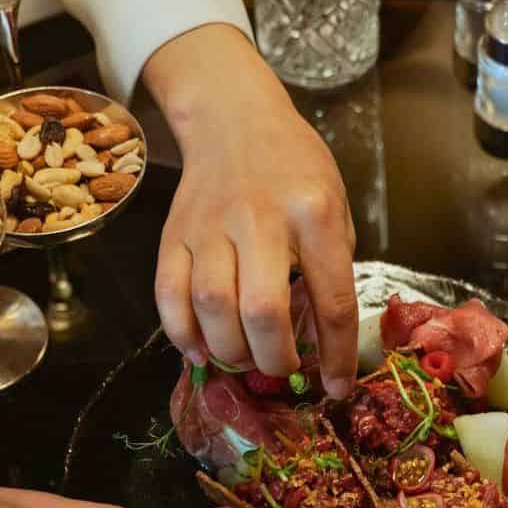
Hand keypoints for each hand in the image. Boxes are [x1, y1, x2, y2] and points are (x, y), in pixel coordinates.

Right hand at [144, 24, 358, 397]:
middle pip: (263, 311)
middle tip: (281, 368)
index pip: (331, 299)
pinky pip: (169, 295)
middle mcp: (261, 219)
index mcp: (314, 214)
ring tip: (244, 358)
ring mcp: (211, 226)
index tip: (337, 388)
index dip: (336, 356)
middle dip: (274, 359)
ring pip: (212, 308)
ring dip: (230, 351)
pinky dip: (183, 335)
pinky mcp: (174, 233)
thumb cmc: (295, 170)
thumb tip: (324, 342)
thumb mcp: (335, 207)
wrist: (235, 120)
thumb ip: (330, 268)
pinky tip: (201, 351)